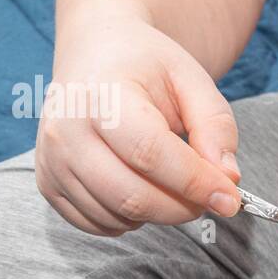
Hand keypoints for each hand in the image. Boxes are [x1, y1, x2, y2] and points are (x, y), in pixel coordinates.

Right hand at [35, 15, 241, 235]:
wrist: (95, 53)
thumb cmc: (146, 67)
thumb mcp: (191, 79)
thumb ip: (216, 126)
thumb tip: (227, 179)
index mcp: (101, 96)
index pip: (150, 154)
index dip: (195, 183)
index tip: (230, 199)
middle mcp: (66, 130)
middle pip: (132, 196)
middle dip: (183, 207)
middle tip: (208, 195)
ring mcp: (51, 161)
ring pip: (117, 216)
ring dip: (160, 213)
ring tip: (173, 181)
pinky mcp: (47, 184)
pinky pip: (97, 224)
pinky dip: (130, 219)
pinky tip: (142, 187)